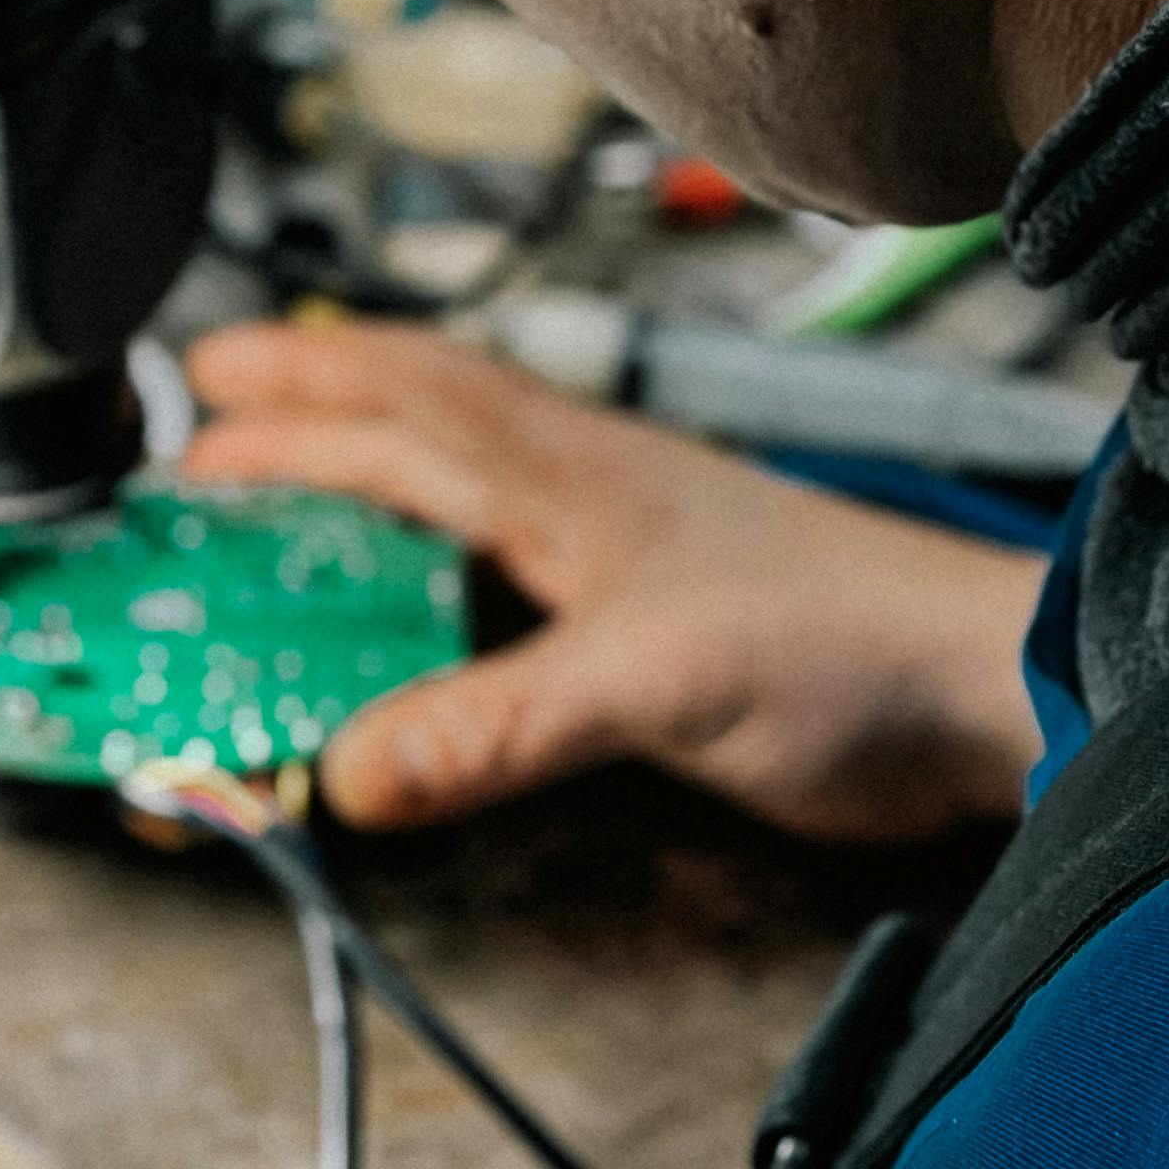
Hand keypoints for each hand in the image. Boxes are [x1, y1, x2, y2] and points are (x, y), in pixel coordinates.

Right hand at [184, 316, 1044, 842]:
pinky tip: (437, 578)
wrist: (971, 682)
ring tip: (293, 466)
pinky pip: (512, 552)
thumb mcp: (649, 683)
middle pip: (419, 417)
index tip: (197, 399)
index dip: (293, 410)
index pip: (399, 420)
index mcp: (566, 478)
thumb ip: (496, 726)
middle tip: (212, 398)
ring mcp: (621, 545)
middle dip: (313, 397)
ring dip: (373, 459)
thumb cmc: (843, 642)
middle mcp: (583, 491)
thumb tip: (347, 771)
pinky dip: (447, 547)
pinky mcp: (653, 613)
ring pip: (465, 472)